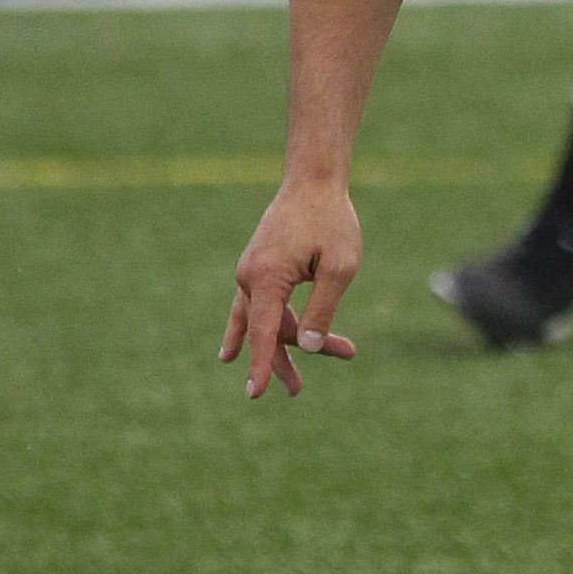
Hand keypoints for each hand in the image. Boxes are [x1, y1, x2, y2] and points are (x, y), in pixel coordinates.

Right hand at [220, 176, 362, 397]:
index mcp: (267, 277)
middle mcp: (250, 277)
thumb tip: (309, 347)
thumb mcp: (340, 266)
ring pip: (267, 319)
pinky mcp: (258, 269)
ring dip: (292, 340)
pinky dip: (258, 327)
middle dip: (288, 358)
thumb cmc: (331, 220)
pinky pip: (256, 306)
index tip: (256, 393)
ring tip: (340, 354)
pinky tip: (232, 353)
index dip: (261, 365)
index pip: (262, 332)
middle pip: (267, 330)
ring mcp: (250, 273)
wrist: (313, 181)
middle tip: (297, 391)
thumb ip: (323, 308)